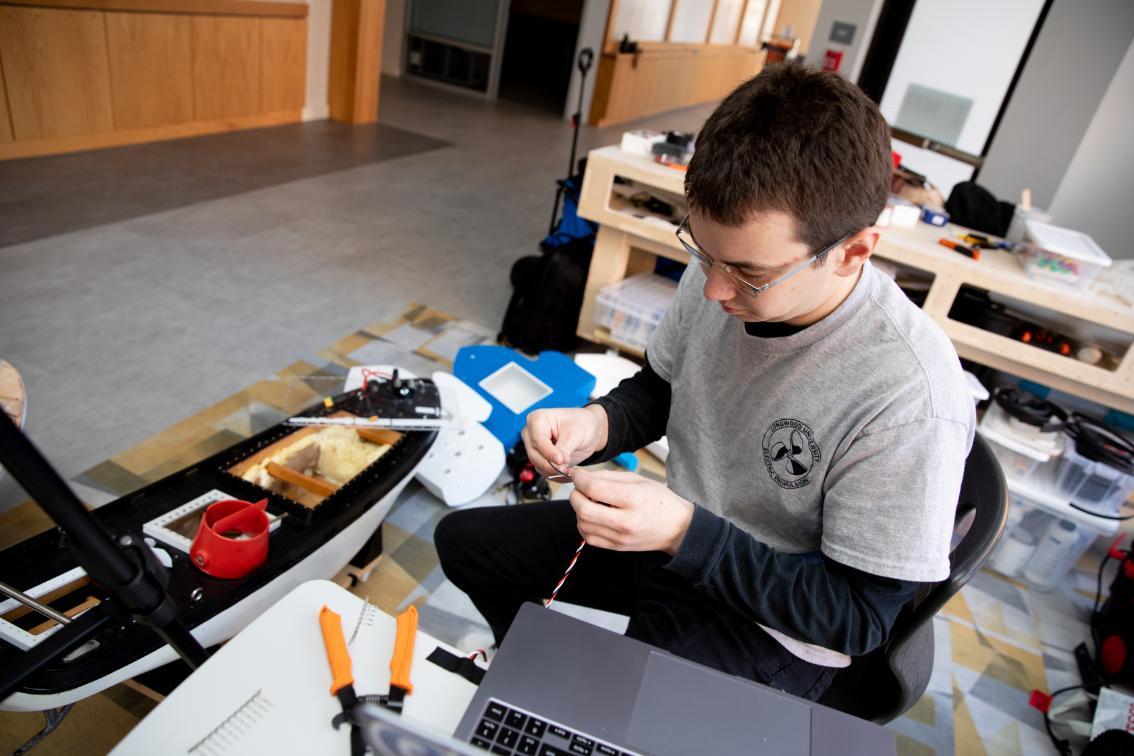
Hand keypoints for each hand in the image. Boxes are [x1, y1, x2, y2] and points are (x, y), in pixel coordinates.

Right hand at [521, 405, 607, 476]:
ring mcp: (535, 447)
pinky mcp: (541, 459)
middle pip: (534, 454)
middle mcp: (531, 434)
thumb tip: (558, 463)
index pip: (537, 439)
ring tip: (570, 471)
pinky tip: (568, 473)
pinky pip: (544, 471)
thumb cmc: (582, 424)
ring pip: (538, 465)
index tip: (560, 460)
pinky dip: (556, 475)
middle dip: (551, 464)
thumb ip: (565, 448)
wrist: (589, 431)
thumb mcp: (575, 433)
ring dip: (554, 471)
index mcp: (537, 419)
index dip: (548, 452)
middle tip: (566, 469)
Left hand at [568, 468, 692, 555]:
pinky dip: (584, 525)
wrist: (676, 527)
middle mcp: (625, 521)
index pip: (594, 488)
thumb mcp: (637, 479)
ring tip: (589, 502)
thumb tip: (581, 476)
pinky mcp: (617, 547)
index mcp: (633, 499)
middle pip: (583, 509)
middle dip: (575, 495)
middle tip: (580, 488)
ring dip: (578, 510)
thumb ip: (607, 476)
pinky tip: (593, 516)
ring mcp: (620, 537)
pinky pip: (589, 537)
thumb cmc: (658, 500)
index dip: (579, 479)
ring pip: (583, 524)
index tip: (577, 474)